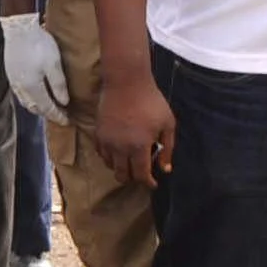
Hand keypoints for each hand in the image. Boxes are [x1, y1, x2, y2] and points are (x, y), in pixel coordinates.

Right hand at [2, 14, 69, 122]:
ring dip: (38, 107)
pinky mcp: (11, 74)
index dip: (57, 116)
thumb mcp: (54, 64)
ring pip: (26, 102)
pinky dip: (30, 99)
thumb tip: (63, 102)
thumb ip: (58, 85)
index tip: (67, 121)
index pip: (47, 108)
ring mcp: (14, 81)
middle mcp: (21, 88)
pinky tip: (36, 94)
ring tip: (49, 107)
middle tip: (60, 115)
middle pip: (34, 107)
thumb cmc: (39, 45)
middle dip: (47, 113)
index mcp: (32, 88)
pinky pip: (21, 94)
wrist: (18, 29)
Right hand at [95, 69, 174, 189]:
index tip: (153, 184)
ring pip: (110, 166)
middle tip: (141, 175)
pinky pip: (102, 154)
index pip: (141, 174)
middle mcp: (120, 148)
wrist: (126, 83)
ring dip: (121, 168)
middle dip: (133, 179)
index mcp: (139, 147)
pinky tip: (118, 152)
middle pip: (123, 175)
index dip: (148, 182)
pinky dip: (110, 157)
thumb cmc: (151, 102)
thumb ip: (168, 148)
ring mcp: (106, 142)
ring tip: (129, 163)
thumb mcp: (168, 124)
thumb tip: (165, 169)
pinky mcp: (98, 134)